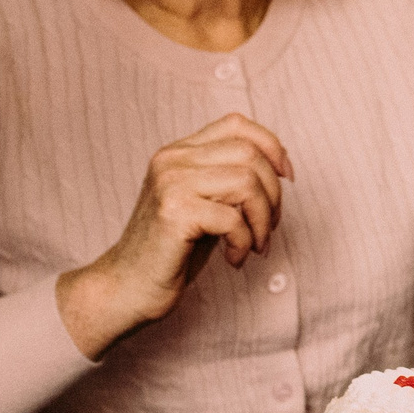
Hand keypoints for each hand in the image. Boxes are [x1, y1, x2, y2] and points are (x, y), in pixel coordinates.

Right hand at [56, 113, 292, 358]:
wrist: (126, 288)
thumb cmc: (170, 252)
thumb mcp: (204, 206)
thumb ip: (229, 182)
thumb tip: (279, 167)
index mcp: (178, 152)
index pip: (237, 124)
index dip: (272, 146)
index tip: (287, 177)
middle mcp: (172, 160)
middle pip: (250, 154)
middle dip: (273, 194)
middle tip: (266, 229)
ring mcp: (170, 183)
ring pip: (247, 182)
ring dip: (262, 221)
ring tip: (253, 245)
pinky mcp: (174, 212)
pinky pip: (233, 218)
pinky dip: (244, 242)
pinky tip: (233, 260)